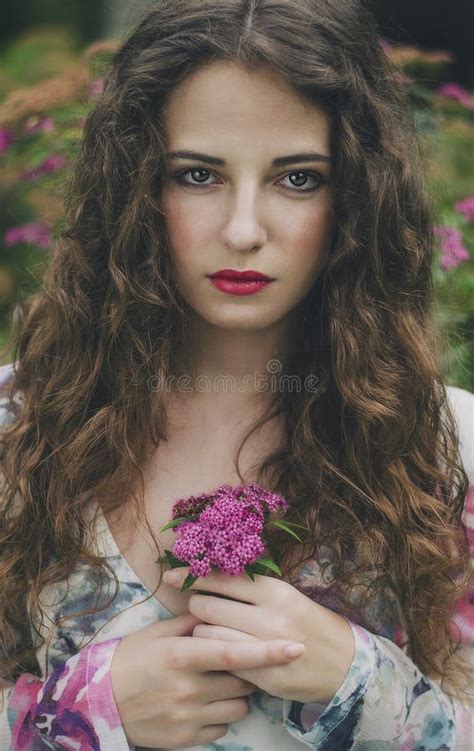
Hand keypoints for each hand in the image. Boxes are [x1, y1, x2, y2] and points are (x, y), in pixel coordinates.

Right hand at [110, 610, 306, 747]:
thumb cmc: (133, 658)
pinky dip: (220, 715)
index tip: (297, 647)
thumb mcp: (160, 632)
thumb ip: (195, 621)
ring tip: (217, 682)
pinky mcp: (186, 740)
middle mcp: (188, 689)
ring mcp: (188, 717)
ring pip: (238, 707)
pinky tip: (203, 703)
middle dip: (250, 670)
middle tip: (237, 659)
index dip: (268, 651)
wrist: (101, 702)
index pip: (233, 653)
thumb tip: (225, 606)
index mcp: (182, 656)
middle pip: (242, 681)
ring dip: (237, 694)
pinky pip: (222, 728)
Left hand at [164, 567, 355, 704]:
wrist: (344, 663)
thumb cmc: (308, 623)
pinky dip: (212, 652)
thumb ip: (253, 589)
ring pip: (209, 632)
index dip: (194, 575)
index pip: (223, 577)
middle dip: (195, 604)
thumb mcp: (286, 597)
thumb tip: (213, 576)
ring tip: (208, 628)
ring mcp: (265, 645)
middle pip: (208, 604)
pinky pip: (221, 659)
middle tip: (196, 605)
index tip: (172, 574)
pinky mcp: (262, 673)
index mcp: (275, 590)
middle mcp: (269, 615)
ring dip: (200, 630)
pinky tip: (217, 650)